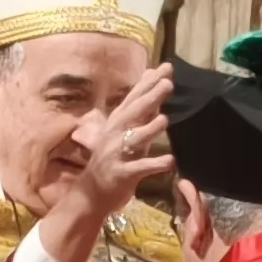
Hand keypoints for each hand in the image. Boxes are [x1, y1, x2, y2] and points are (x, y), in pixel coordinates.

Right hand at [34, 63, 176, 261]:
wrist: (91, 194)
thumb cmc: (113, 160)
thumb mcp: (126, 132)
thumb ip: (140, 109)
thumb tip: (152, 80)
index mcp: (117, 123)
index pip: (134, 98)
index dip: (149, 82)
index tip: (166, 68)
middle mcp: (114, 135)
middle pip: (133, 113)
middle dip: (149, 98)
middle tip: (167, 84)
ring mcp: (116, 155)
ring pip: (133, 140)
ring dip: (148, 129)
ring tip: (164, 119)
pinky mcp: (121, 175)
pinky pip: (139, 169)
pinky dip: (154, 165)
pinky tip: (170, 161)